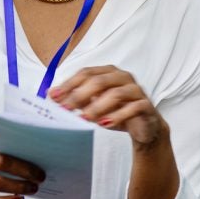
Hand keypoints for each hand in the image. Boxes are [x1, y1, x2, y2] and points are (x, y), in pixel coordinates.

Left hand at [50, 66, 167, 148]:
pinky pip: (133, 107)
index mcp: (109, 72)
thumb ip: (77, 98)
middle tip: (66, 108)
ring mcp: (136, 90)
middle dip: (80, 95)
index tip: (54, 97)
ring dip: (97, 106)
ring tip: (85, 118)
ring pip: (116, 93)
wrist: (144, 126)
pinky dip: (118, 115)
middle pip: (99, 81)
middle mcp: (123, 77)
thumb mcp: (94, 104)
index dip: (69, 84)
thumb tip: (53, 95)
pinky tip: (105, 124)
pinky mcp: (146, 105)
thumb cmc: (117, 111)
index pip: (86, 73)